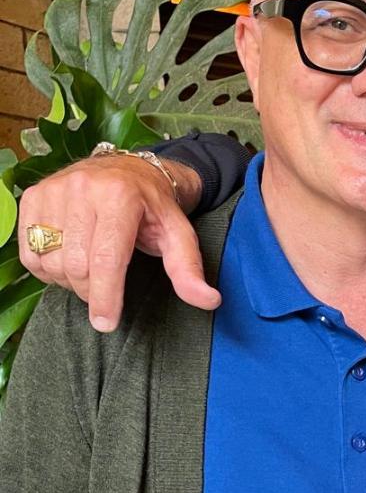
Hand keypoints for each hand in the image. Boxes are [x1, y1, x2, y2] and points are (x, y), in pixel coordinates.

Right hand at [18, 154, 218, 331]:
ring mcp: (54, 190)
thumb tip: (209, 301)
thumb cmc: (153, 208)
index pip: (106, 258)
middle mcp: (83, 188)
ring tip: (90, 272)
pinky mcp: (34, 196)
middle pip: (77, 264)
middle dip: (91, 291)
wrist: (127, 169)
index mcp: (120, 196)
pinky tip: (68, 261)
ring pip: (52, 260)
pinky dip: (47, 268)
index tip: (106, 322)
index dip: (105, 296)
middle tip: (106, 291)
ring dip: (69, 280)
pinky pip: (30, 251)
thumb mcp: (177, 234)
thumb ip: (188, 269)